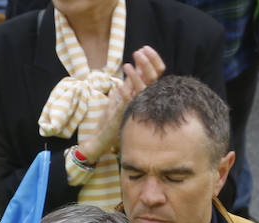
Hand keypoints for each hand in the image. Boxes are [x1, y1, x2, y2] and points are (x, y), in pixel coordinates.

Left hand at [78, 46, 164, 162]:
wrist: (102, 138)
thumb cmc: (111, 118)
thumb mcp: (120, 95)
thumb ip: (128, 82)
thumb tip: (135, 66)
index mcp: (144, 92)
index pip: (156, 72)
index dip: (152, 59)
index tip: (144, 48)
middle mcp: (144, 98)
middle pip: (153, 77)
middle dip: (147, 62)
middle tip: (138, 52)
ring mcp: (136, 107)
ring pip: (143, 88)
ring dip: (135, 76)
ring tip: (126, 65)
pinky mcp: (126, 116)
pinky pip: (129, 103)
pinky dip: (125, 93)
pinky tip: (119, 85)